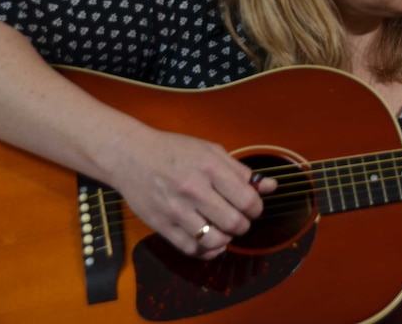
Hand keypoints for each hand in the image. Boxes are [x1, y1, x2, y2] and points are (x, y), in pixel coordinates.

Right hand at [108, 129, 276, 259]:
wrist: (131, 155)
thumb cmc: (175, 151)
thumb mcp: (211, 151)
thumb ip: (241, 171)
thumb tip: (271, 186)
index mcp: (210, 167)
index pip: (248, 200)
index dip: (256, 208)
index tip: (252, 207)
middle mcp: (193, 189)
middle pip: (234, 223)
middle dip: (243, 225)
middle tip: (239, 220)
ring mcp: (175, 209)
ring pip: (214, 241)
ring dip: (226, 239)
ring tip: (224, 230)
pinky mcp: (160, 225)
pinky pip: (191, 249)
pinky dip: (206, 250)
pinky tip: (210, 240)